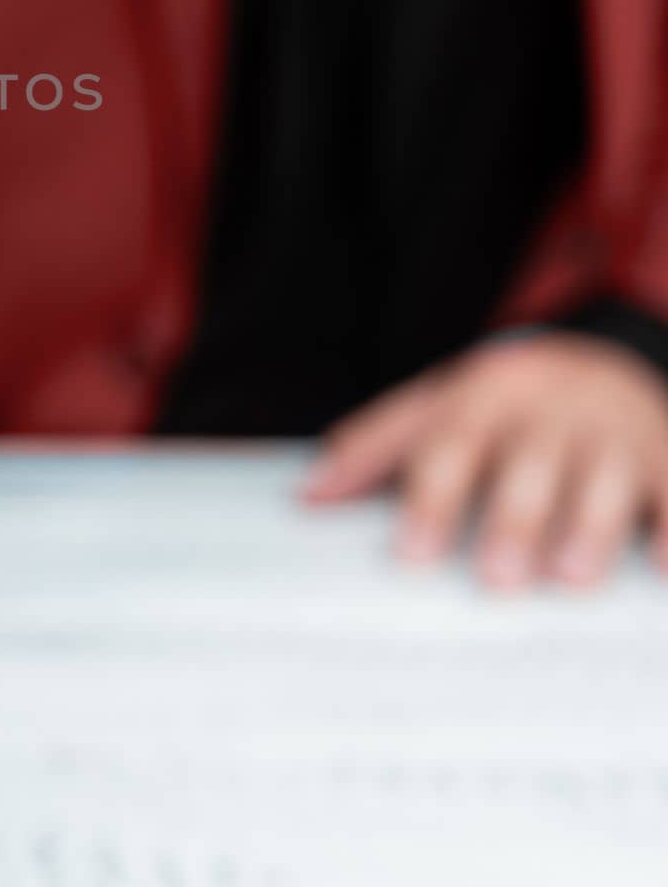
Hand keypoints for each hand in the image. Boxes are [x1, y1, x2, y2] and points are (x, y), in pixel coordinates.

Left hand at [303, 332, 667, 588]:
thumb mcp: (433, 408)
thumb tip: (306, 497)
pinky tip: (661, 570)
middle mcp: (548, 409)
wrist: (598, 358)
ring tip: (569, 580)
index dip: (430, 499)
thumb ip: (372, 449)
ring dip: (587, 529)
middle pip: (528, 464)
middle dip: (512, 521)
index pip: (450, 445)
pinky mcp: (665, 453)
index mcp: (483, 396)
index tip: (412, 553)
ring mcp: (611, 430)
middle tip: (495, 581)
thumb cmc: (498, 405)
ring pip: (601, 478)